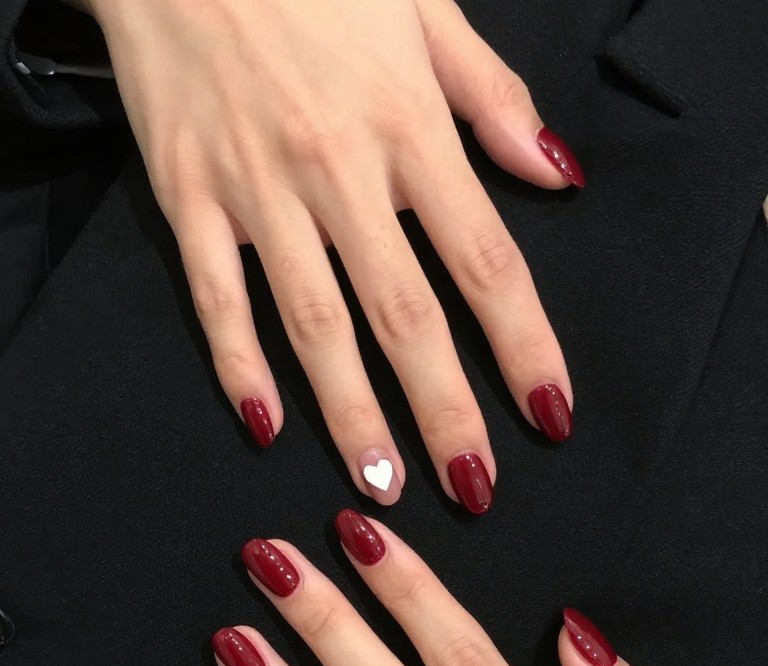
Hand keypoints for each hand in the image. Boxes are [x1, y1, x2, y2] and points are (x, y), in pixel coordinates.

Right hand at [86, 0, 581, 510]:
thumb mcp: (425, 8)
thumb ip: (493, 100)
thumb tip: (555, 177)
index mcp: (408, 127)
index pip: (486, 261)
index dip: (524, 345)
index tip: (549, 414)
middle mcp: (338, 172)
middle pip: (406, 316)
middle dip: (445, 411)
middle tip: (473, 488)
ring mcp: (258, 192)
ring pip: (313, 325)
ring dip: (350, 413)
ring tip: (379, 485)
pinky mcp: (188, 199)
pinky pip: (216, 297)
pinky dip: (236, 363)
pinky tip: (262, 424)